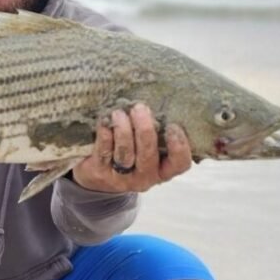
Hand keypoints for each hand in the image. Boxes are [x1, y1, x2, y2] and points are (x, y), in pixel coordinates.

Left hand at [71, 103, 191, 193]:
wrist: (99, 176)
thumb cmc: (132, 153)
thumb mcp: (148, 147)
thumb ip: (157, 132)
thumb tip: (161, 102)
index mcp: (163, 170)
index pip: (179, 163)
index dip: (179, 146)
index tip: (173, 125)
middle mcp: (144, 177)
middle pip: (148, 155)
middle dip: (144, 130)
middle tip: (140, 108)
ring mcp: (121, 178)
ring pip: (125, 154)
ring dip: (123, 130)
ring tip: (119, 113)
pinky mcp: (100, 173)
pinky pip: (104, 152)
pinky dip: (105, 134)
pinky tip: (105, 122)